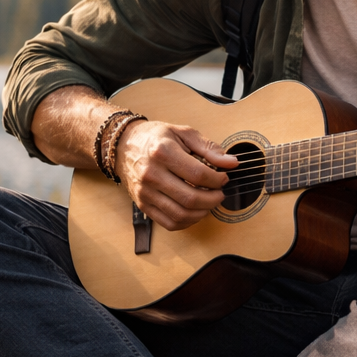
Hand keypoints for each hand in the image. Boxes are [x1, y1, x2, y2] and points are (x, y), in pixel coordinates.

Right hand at [115, 120, 238, 230]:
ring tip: (209, 203)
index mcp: (162, 152)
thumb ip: (209, 148)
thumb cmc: (156, 138)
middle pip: (190, 198)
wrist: (125, 145)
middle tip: (220, 194)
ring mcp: (145, 192)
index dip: (217, 180)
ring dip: (202, 213)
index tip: (223, 178)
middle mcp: (151, 174)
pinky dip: (187, 222)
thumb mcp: (184, 133)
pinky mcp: (143, 205)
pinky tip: (195, 212)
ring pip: (180, 214)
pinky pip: (169, 223)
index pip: (198, 174)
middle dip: (213, 199)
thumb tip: (231, 163)